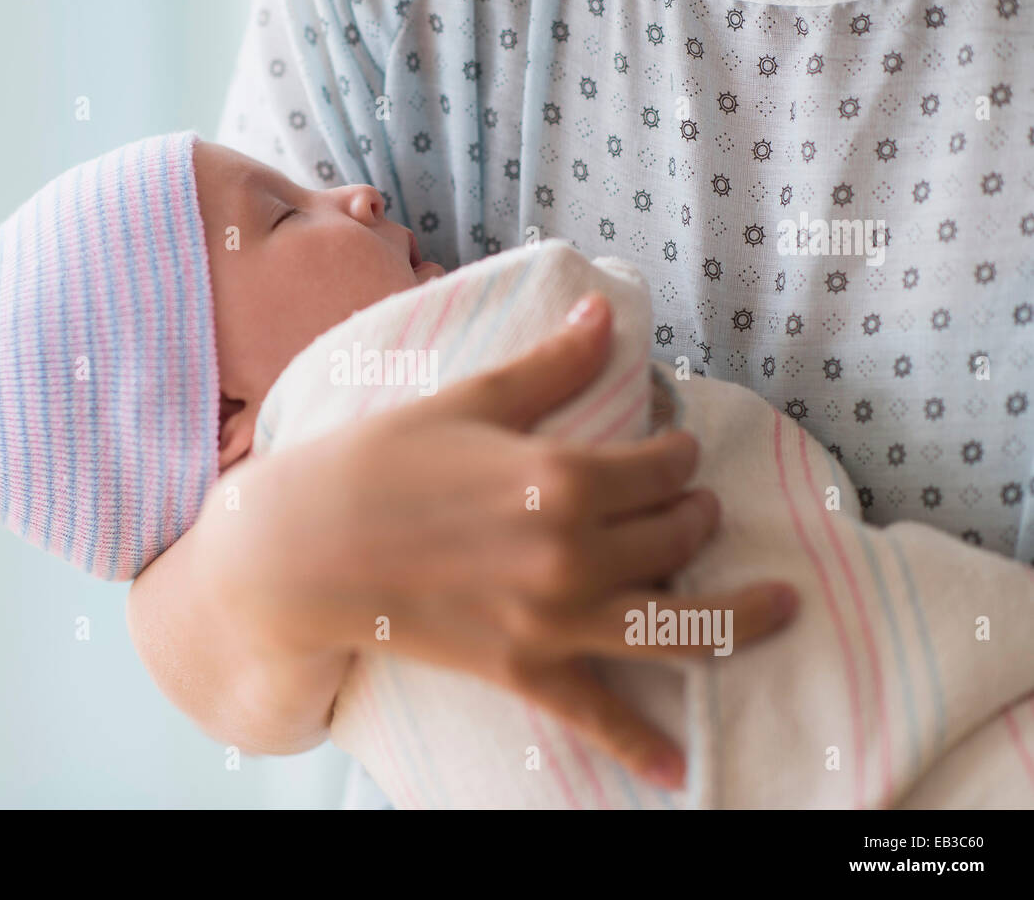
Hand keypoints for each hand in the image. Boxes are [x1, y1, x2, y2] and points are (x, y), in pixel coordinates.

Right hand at [187, 293, 797, 787]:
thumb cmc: (377, 464)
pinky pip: (596, 714)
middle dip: (695, 514)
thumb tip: (605, 313)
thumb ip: (550, 366)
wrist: (301, 551)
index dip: (679, 453)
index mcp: (561, 476)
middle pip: (678, 535)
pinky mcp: (522, 670)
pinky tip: (678, 771)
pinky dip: (641, 746)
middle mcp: (572, 552)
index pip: (665, 466)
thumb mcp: (468, 402)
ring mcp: (552, 619)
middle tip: (688, 504)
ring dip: (740, 614)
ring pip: (678, 623)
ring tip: (782, 605)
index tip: (672, 450)